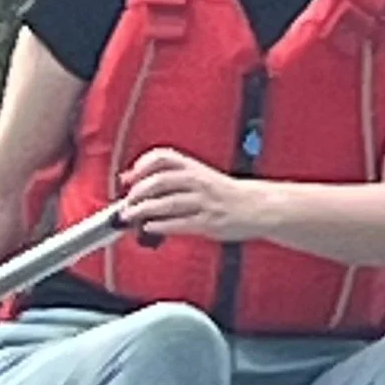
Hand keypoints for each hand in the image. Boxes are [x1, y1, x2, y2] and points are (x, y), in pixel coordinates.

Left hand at [118, 146, 263, 242]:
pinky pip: (180, 224)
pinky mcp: (209, 222)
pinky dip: (161, 226)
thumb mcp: (201, 176)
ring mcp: (204, 202)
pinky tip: (149, 228)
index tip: (129, 177)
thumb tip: (136, 181)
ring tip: (130, 216)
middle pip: (161, 181)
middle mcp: (198, 182)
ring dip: (144, 210)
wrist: (257, 206)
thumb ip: (173, 178)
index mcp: (195, 167)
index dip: (142, 165)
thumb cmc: (226, 193)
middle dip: (138, 192)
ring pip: (168, 203)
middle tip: (127, 201)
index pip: (164, 157)